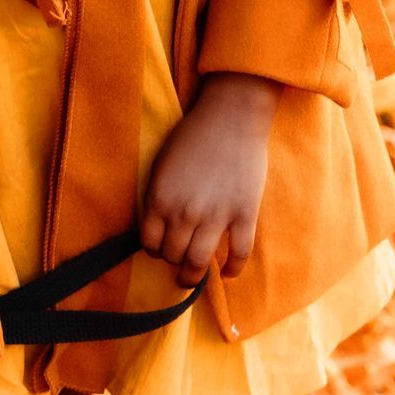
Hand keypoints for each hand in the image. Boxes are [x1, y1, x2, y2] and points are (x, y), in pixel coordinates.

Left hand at [139, 73, 279, 281]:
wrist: (231, 116)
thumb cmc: (193, 135)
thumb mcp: (162, 164)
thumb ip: (159, 196)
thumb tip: (158, 225)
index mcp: (160, 199)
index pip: (150, 244)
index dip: (154, 250)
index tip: (160, 248)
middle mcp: (185, 213)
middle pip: (173, 255)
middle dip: (173, 261)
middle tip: (178, 260)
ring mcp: (216, 216)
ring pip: (200, 262)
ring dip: (193, 275)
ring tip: (193, 277)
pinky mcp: (244, 214)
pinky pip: (238, 253)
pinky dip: (232, 269)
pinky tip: (228, 273)